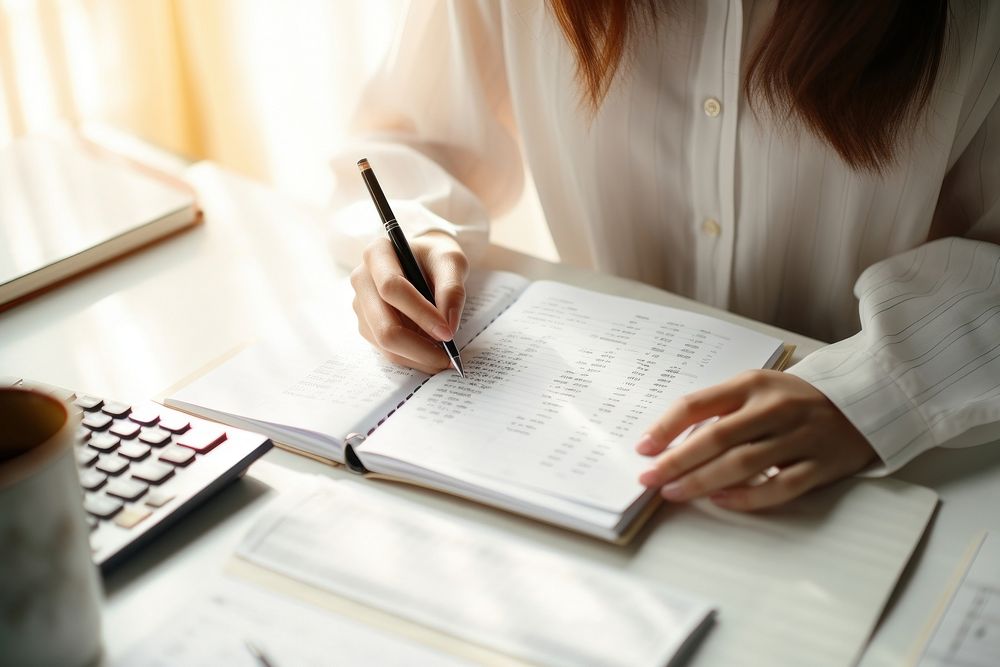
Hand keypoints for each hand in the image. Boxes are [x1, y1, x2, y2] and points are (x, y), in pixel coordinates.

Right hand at [350, 231, 468, 372]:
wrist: (424, 262)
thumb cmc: (436, 258)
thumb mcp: (451, 261)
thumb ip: (452, 288)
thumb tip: (448, 324)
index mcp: (377, 254)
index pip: (391, 288)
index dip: (420, 313)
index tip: (447, 332)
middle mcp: (361, 280)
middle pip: (384, 326)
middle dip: (419, 347)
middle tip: (448, 358)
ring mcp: (361, 306)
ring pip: (385, 344)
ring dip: (418, 357)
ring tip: (445, 358)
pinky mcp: (367, 325)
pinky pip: (388, 351)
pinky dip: (412, 359)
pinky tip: (432, 355)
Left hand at [635, 370, 875, 510]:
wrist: (867, 400)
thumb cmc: (797, 398)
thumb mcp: (758, 388)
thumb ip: (721, 408)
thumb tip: (671, 440)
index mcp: (753, 384)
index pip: (698, 404)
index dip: (666, 427)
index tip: (643, 447)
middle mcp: (774, 408)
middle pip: (716, 437)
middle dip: (676, 461)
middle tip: (648, 479)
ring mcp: (800, 437)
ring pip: (742, 464)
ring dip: (702, 481)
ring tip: (674, 493)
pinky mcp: (821, 465)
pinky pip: (778, 486)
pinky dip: (747, 497)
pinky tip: (721, 501)